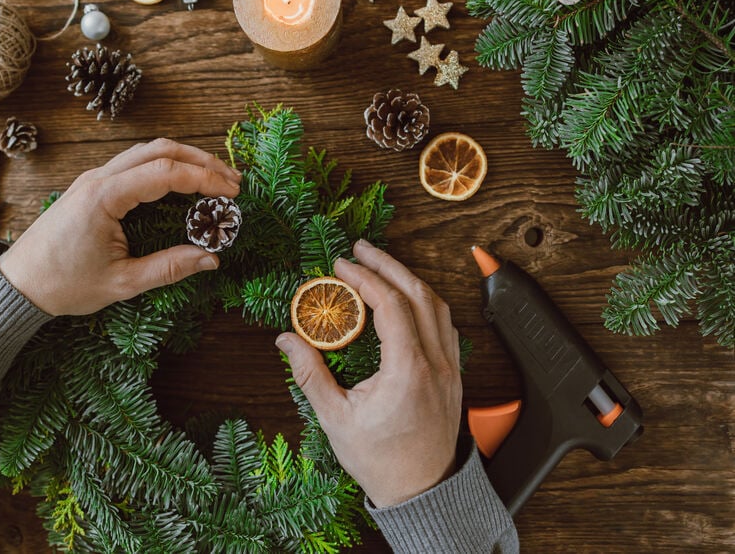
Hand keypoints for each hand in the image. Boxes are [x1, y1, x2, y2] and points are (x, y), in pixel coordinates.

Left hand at [0, 138, 240, 315]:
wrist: (19, 284)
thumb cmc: (64, 285)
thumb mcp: (122, 283)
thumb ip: (169, 268)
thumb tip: (211, 259)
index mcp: (103, 197)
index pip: (165, 172)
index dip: (204, 179)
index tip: (232, 193)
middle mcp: (98, 178)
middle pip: (159, 149)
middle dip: (201, 161)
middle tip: (233, 181)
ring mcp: (93, 178)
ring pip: (146, 152)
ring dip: (184, 160)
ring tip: (215, 179)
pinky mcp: (92, 186)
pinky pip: (134, 164)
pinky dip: (164, 167)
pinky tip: (183, 184)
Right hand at [276, 240, 462, 506]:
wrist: (423, 492)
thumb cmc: (381, 460)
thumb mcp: (336, 419)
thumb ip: (310, 375)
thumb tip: (285, 340)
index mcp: (408, 370)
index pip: (391, 305)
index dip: (366, 277)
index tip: (342, 265)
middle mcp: (436, 363)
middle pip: (418, 294)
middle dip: (388, 264)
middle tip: (360, 248)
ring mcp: (450, 367)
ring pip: (437, 305)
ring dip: (408, 278)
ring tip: (380, 264)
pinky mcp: (454, 374)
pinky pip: (445, 324)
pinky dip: (424, 301)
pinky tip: (406, 298)